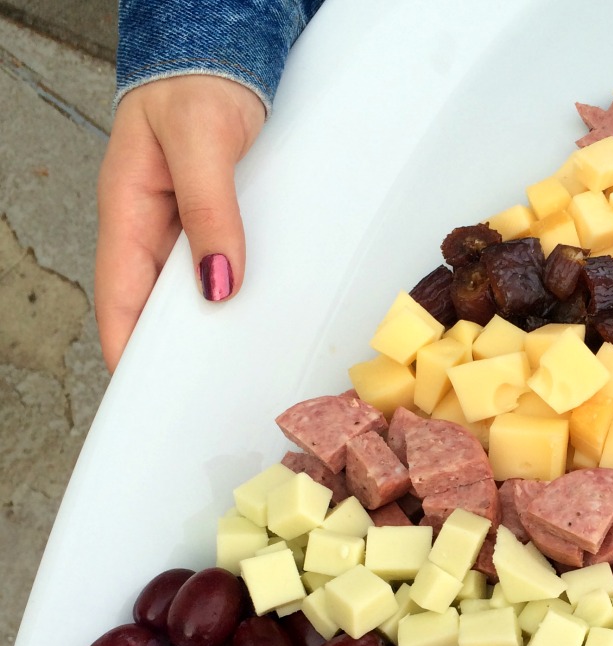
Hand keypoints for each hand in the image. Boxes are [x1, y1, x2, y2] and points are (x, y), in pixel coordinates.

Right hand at [95, 75, 265, 370]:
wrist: (225, 49)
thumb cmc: (198, 83)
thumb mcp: (201, 140)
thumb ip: (208, 209)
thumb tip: (218, 285)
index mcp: (128, 211)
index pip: (119, 296)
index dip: (128, 347)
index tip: (146, 391)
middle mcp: (154, 227)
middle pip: (158, 306)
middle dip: (176, 351)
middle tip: (204, 396)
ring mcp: (186, 227)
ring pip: (194, 291)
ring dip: (212, 326)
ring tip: (238, 369)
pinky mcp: (218, 222)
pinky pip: (224, 267)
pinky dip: (238, 294)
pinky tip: (260, 315)